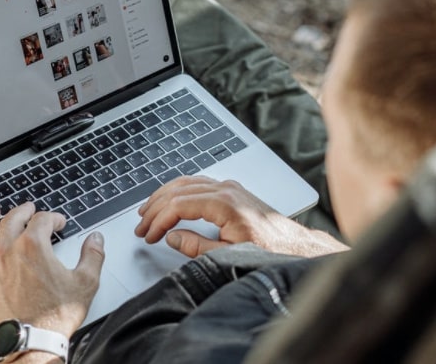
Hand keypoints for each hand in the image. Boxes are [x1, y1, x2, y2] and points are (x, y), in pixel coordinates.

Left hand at [0, 203, 104, 336]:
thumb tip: (95, 239)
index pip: (42, 219)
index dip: (53, 217)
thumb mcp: (85, 283)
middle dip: (23, 211)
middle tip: (29, 209)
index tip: (59, 222)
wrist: (32, 343)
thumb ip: (93, 256)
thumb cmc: (56, 316)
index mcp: (33, 246)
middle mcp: (8, 251)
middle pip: (11, 219)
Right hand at [135, 176, 347, 257]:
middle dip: (155, 209)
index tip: (148, 235)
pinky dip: (177, 191)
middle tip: (141, 226)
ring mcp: (228, 186)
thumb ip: (197, 247)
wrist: (294, 244)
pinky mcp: (231, 189)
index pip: (178, 205)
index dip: (158, 221)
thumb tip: (172, 237)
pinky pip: (196, 183)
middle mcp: (225, 188)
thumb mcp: (229, 254)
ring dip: (163, 196)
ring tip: (147, 212)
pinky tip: (169, 199)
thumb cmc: (269, 249)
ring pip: (185, 183)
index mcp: (223, 203)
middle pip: (177, 190)